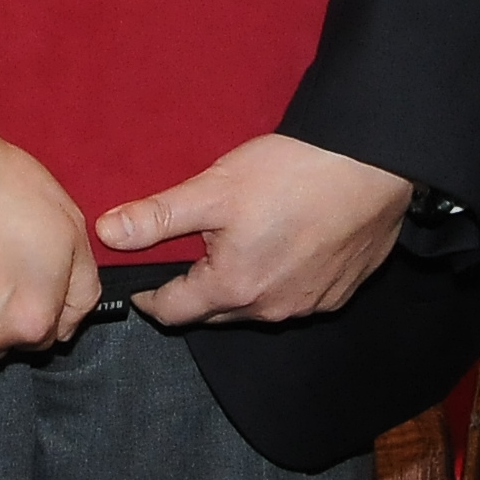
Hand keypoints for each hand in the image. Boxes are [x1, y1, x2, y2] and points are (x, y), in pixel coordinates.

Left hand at [99, 133, 412, 328]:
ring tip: (234, 245)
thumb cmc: (292, 173)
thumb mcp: (213, 189)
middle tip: (185, 256)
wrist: (372, 165)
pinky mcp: (339, 292)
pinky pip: (295, 297)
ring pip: (256, 306)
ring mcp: (309, 305)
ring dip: (239, 286)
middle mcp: (270, 309)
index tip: (140, 283)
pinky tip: (283, 245)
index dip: (149, 297)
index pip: (172, 313)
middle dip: (193, 291)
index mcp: (233, 289)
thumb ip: (157, 217)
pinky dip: (280, 279)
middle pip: (214, 314)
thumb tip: (107, 232)